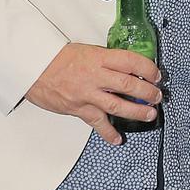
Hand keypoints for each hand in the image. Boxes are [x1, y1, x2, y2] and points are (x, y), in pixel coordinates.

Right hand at [26, 43, 161, 144]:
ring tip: (150, 114)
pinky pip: (96, 122)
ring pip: (117, 105)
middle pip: (129, 85)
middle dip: (147, 92)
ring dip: (136, 111)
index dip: (148, 69)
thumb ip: (106, 60)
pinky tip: (117, 139)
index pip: (131, 61)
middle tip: (157, 96)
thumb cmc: (58, 57)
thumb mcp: (87, 50)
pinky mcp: (78, 109)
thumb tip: (126, 68)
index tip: (156, 75)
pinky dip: (108, 132)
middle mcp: (96, 76)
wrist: (32, 68)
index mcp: (100, 58)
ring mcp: (87, 94)